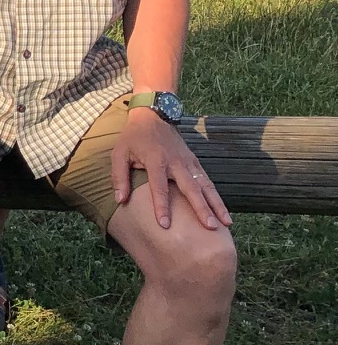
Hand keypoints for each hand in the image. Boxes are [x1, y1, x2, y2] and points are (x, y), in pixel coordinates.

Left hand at [113, 107, 231, 230]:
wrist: (153, 117)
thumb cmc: (133, 138)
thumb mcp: (119, 154)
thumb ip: (119, 177)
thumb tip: (120, 200)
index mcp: (156, 160)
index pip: (159, 187)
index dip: (161, 206)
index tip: (165, 224)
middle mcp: (176, 162)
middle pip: (191, 188)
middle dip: (201, 208)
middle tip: (210, 227)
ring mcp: (188, 162)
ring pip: (206, 186)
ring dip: (216, 205)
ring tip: (226, 224)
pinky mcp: (195, 162)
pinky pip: (208, 181)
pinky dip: (216, 196)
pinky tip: (223, 212)